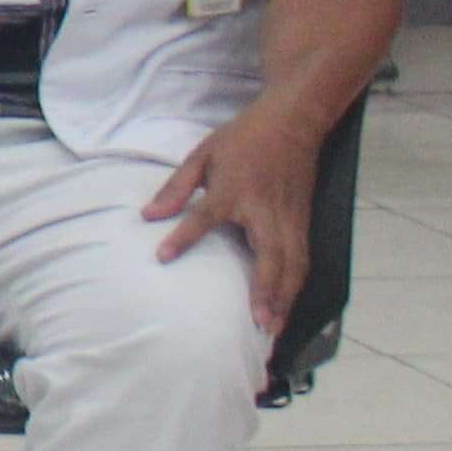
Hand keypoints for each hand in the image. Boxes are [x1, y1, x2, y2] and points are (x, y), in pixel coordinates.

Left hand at [145, 106, 325, 331]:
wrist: (292, 123)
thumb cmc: (242, 139)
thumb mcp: (202, 154)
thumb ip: (176, 187)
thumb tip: (148, 215)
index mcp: (234, 189)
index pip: (205, 217)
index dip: (183, 237)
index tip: (163, 257)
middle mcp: (265, 209)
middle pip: (268, 256)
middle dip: (265, 292)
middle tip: (257, 323)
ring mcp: (289, 218)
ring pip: (293, 265)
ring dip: (285, 298)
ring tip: (273, 327)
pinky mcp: (304, 222)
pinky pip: (303, 259)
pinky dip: (296, 285)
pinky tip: (287, 305)